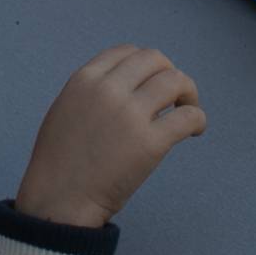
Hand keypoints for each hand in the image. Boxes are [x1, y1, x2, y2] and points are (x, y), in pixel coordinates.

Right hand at [16, 45, 205, 229]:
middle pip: (156, 59)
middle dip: (169, 73)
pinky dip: (197, 120)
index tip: (152, 81)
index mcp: (85, 80)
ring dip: (189, 93)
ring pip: (176, 81)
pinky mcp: (149, 143)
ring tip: (186, 111)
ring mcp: (130, 115)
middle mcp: (108, 91)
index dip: (146, 65)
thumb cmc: (60, 163)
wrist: (57, 203)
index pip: (127, 51)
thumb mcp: (65, 109)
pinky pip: (188, 117)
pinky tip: (194, 131)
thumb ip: (93, 91)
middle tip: (174, 97)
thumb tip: (128, 81)